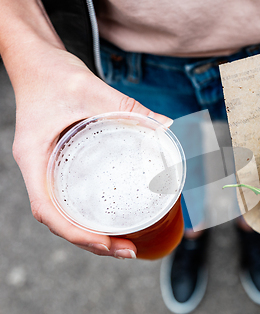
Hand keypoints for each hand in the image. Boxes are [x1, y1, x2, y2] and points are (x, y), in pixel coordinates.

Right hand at [8, 41, 171, 258]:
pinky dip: (86, 215)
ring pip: (62, 213)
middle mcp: (37, 169)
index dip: (77, 234)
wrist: (36, 61)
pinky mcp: (56, 163)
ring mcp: (45, 169)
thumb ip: (130, 108)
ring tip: (122, 244)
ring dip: (89, 234)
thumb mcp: (93, 91)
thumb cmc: (54, 74)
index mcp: (34, 158)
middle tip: (128, 250)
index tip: (109, 244)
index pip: (48, 210)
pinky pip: (67, 198)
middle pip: (58, 221)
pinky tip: (109, 219)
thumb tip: (168, 127)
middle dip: (91, 242)